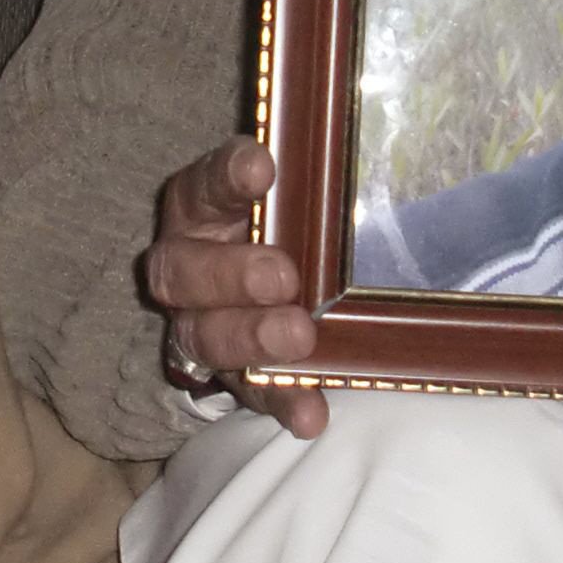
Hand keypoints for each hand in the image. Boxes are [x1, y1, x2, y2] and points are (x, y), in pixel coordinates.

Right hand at [144, 138, 326, 437]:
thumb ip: (306, 181)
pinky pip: (246, 391)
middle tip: (283, 276)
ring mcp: (197, 324)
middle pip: (183, 272)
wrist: (267, 287)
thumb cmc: (286, 223)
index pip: (203, 184)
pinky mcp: (227, 373)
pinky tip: (309, 413)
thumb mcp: (290, 195)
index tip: (263, 169)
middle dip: (232, 275)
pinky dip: (279, 401)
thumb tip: (379, 148)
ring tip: (299, 340)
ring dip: (250, 339)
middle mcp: (184, 265)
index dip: (227, 177)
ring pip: (203, 336)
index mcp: (198, 206)